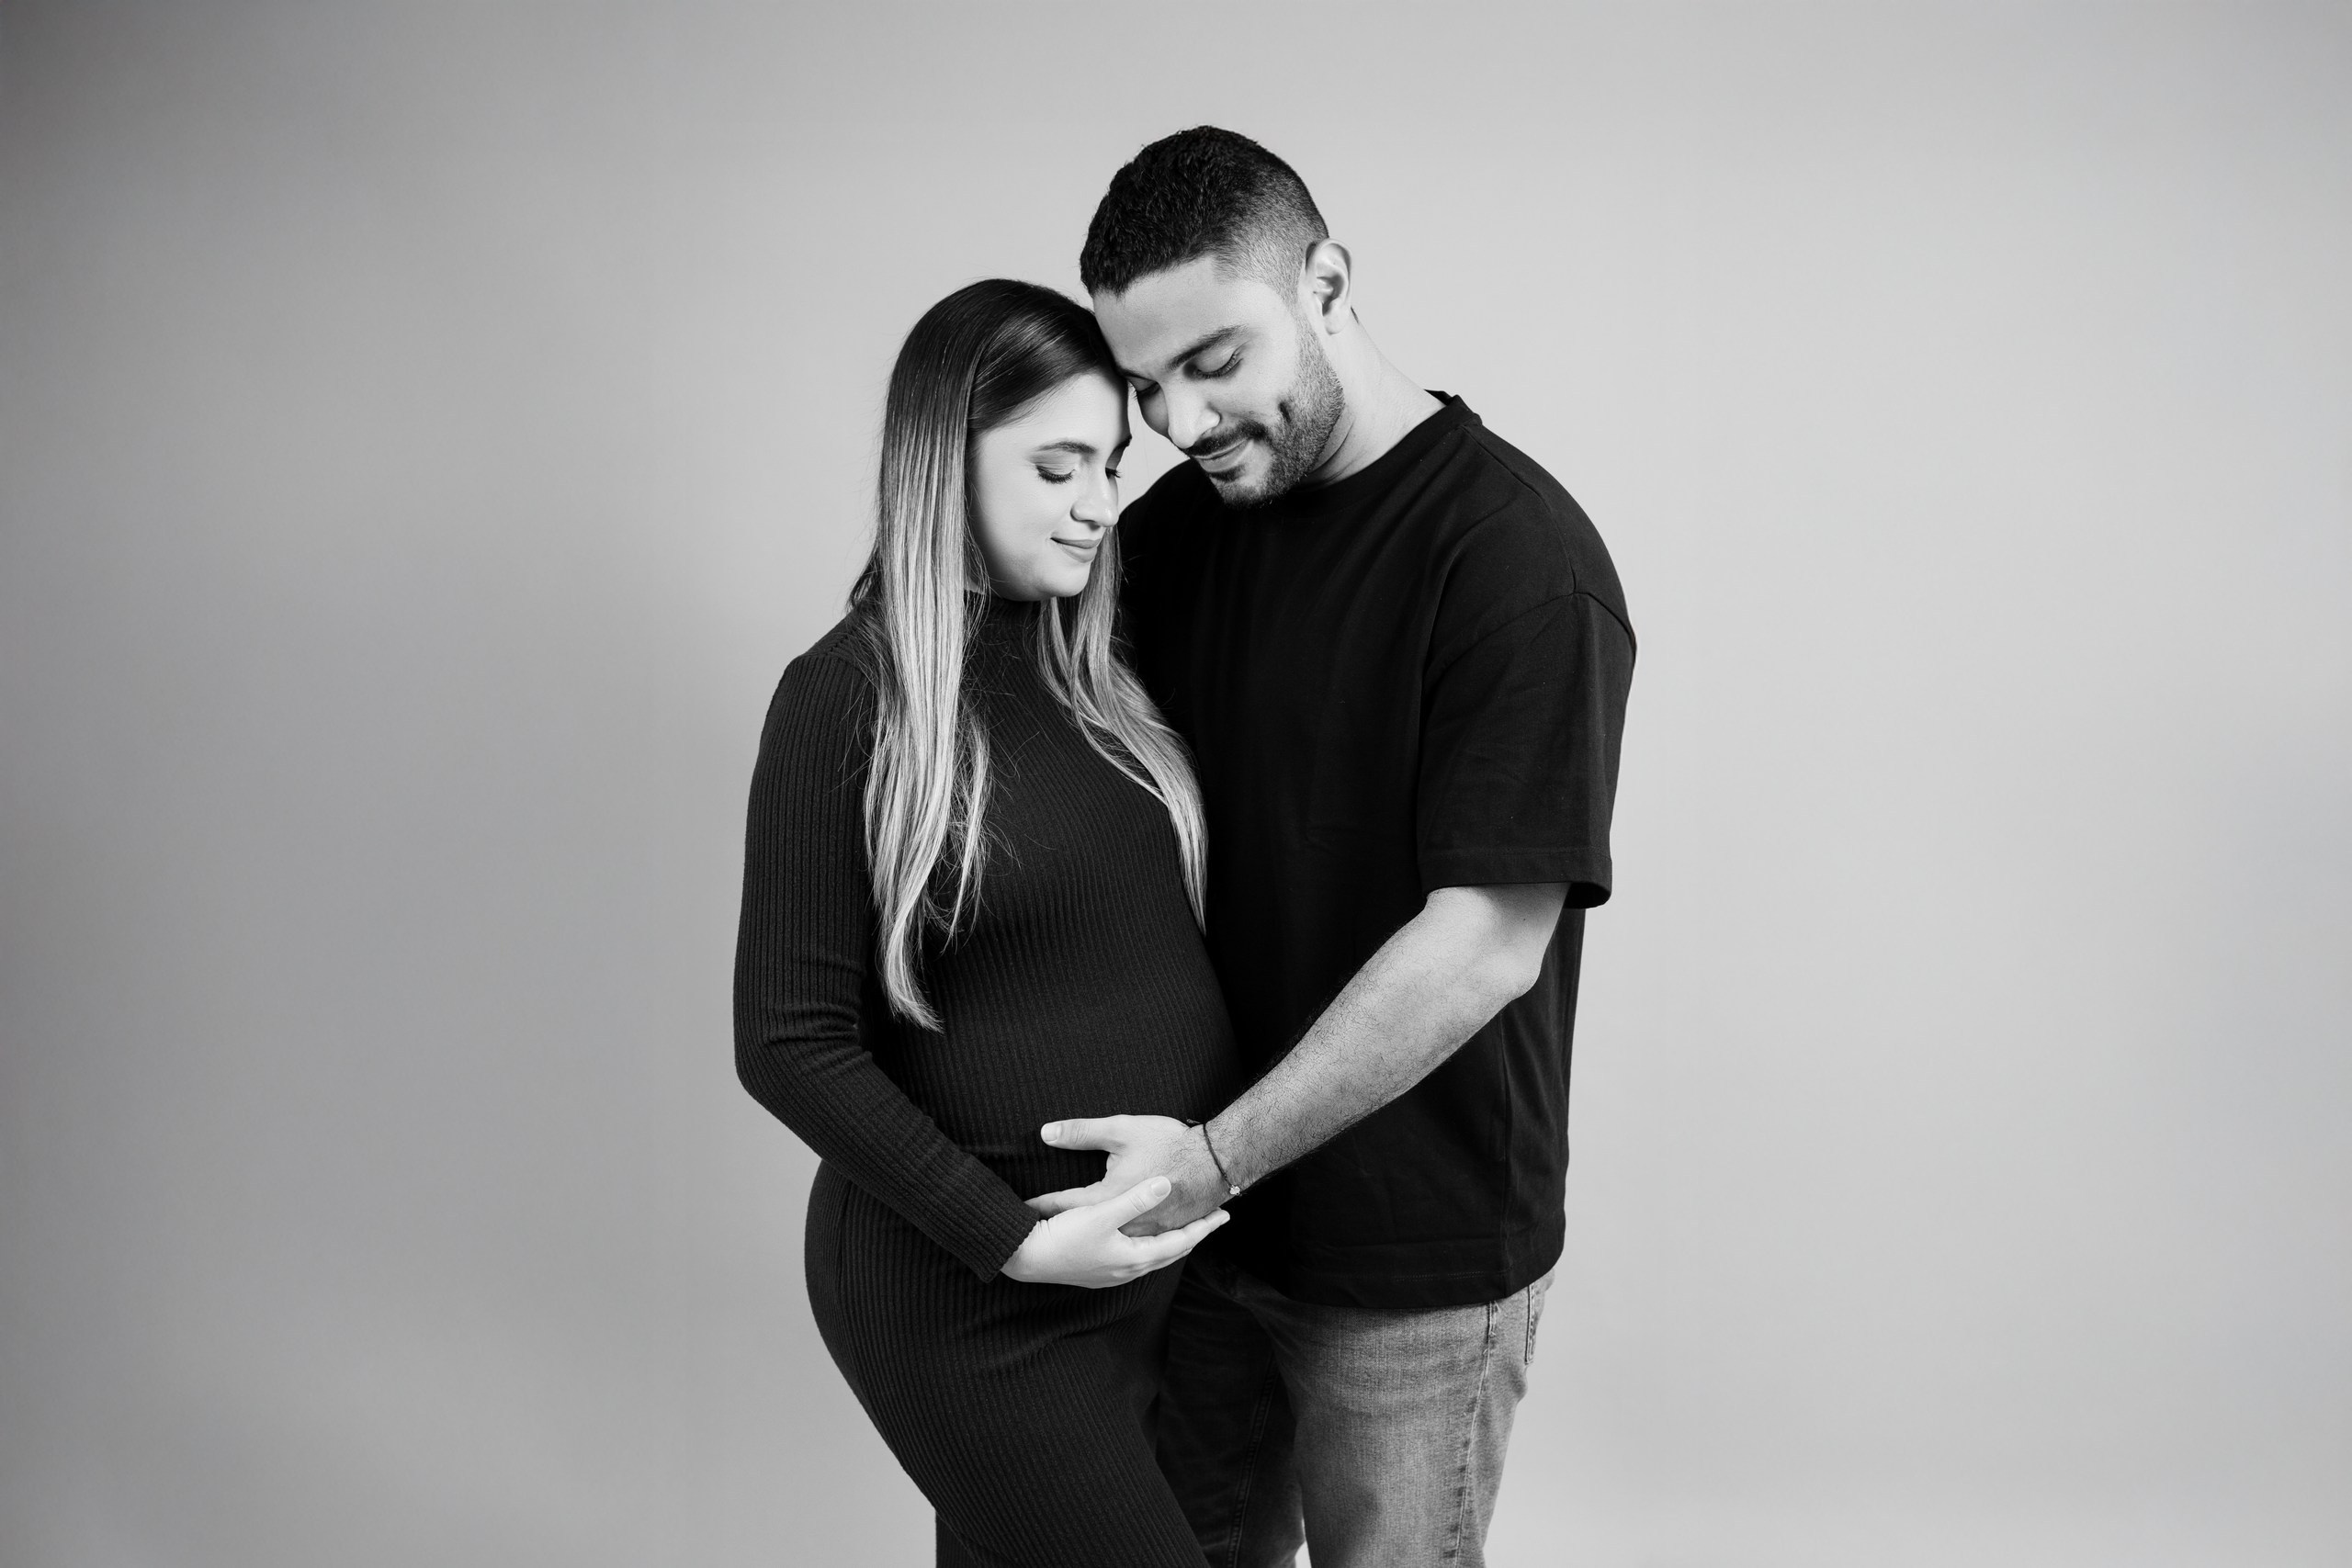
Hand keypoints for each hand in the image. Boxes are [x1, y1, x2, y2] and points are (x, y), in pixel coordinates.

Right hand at [1001, 1176, 1228, 1288]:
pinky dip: (1152, 1246)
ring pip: (1154, 1257)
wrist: (1025, 1259)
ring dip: (1173, 1242)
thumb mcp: (1101, 1213)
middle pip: (1170, 1252)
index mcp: (1134, 1257)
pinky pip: (1138, 1258)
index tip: (1224, 1216)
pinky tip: (1146, 1240)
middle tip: (1213, 1220)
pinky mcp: (1097, 1270)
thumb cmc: (1063, 1237)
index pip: (1180, 1243)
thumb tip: (1164, 1184)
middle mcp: (1127, 1270)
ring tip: (1186, 1228)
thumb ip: (1135, 1199)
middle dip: (1192, 1236)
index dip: (1203, 1228)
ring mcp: (1112, 1273)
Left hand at [1028, 1114, 1226, 1236]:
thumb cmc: (1169, 1143)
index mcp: (1112, 1200)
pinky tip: (1119, 1249)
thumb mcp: (1121, 1131)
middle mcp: (1128, 1225)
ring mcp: (1148, 1234)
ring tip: (1070, 1248)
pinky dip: (1120, 1248)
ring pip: (1107, 1245)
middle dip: (1062, 1233)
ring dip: (1088, 1244)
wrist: (1217, 1160)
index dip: (1042, 1204)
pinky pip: (1138, 1249)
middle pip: (1087, 1232)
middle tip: (1038, 1238)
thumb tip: (1046, 1132)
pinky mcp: (1165, 1234)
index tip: (1022, 1206)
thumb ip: (1082, 1133)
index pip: (1066, 1204)